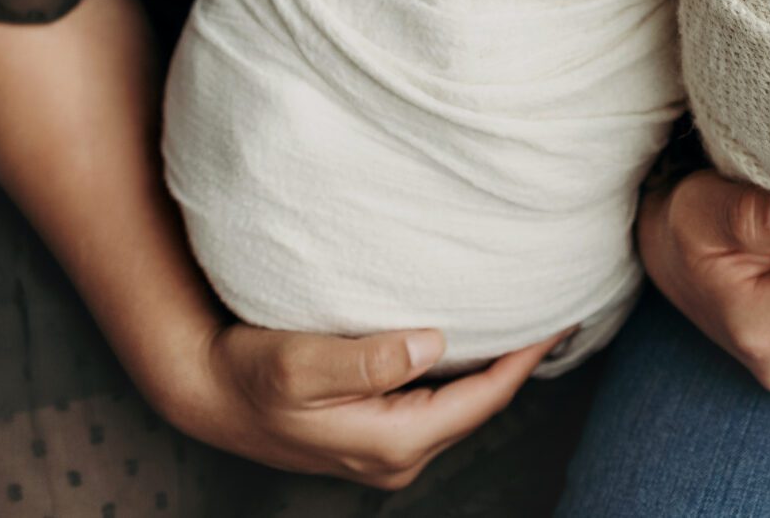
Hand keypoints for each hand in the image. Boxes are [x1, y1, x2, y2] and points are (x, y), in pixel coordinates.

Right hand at [164, 320, 562, 490]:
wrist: (208, 394)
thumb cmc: (251, 373)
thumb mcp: (300, 363)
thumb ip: (366, 358)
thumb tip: (431, 344)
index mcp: (393, 441)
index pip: (484, 399)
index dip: (527, 358)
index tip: (561, 317)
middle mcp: (397, 457)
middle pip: (481, 407)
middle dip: (519, 363)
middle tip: (556, 312)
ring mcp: (387, 452)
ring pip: (461, 408)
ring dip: (493, 370)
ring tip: (525, 324)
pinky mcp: (375, 437)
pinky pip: (439, 406)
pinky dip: (463, 376)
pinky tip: (474, 346)